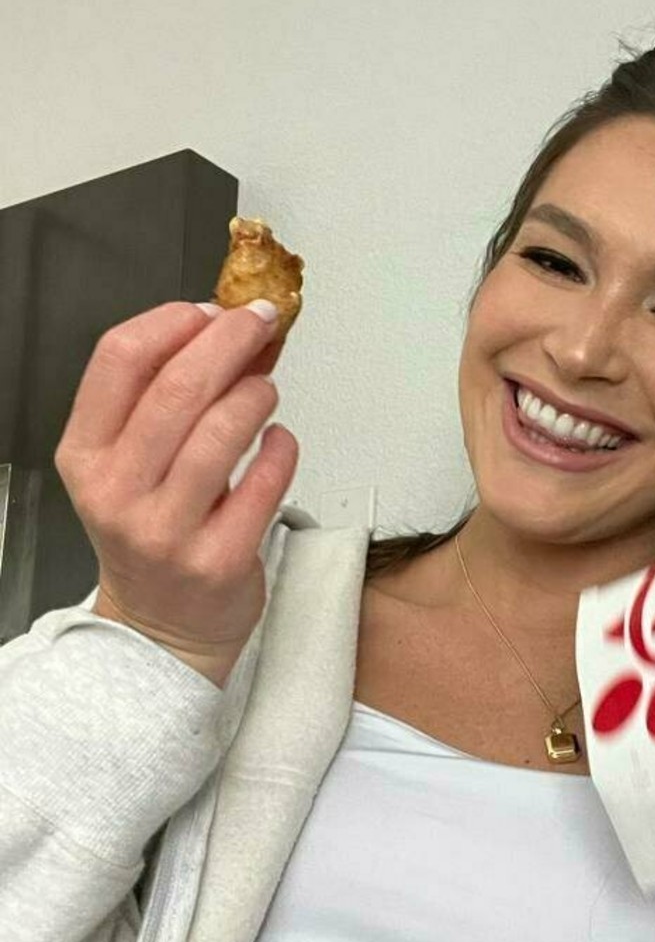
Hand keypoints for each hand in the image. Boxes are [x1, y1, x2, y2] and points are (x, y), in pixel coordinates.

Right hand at [55, 300, 298, 687]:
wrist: (162, 630)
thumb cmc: (152, 533)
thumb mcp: (130, 465)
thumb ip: (166, 399)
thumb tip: (228, 328)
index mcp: (86, 455)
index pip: (119, 359)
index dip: (173, 320)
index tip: (210, 310)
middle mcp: (118, 491)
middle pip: (176, 388)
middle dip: (229, 341)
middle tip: (261, 322)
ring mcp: (167, 530)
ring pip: (221, 432)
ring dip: (256, 393)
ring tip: (265, 389)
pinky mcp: (219, 560)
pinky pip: (263, 484)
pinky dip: (281, 448)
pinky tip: (280, 441)